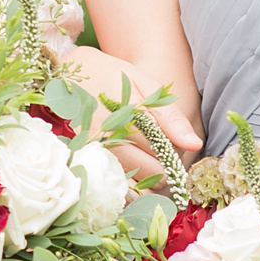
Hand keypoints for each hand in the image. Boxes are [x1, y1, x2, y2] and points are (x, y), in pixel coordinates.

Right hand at [53, 46, 201, 173]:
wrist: (65, 74)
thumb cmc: (110, 76)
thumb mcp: (143, 84)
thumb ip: (169, 116)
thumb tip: (194, 145)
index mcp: (132, 118)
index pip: (167, 153)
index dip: (175, 151)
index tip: (171, 144)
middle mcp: (112, 140)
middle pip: (153, 171)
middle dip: (163, 165)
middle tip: (156, 147)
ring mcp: (96, 154)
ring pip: (136, 183)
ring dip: (145, 174)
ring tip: (139, 152)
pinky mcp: (83, 163)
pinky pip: (114, 187)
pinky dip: (126, 185)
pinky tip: (126, 168)